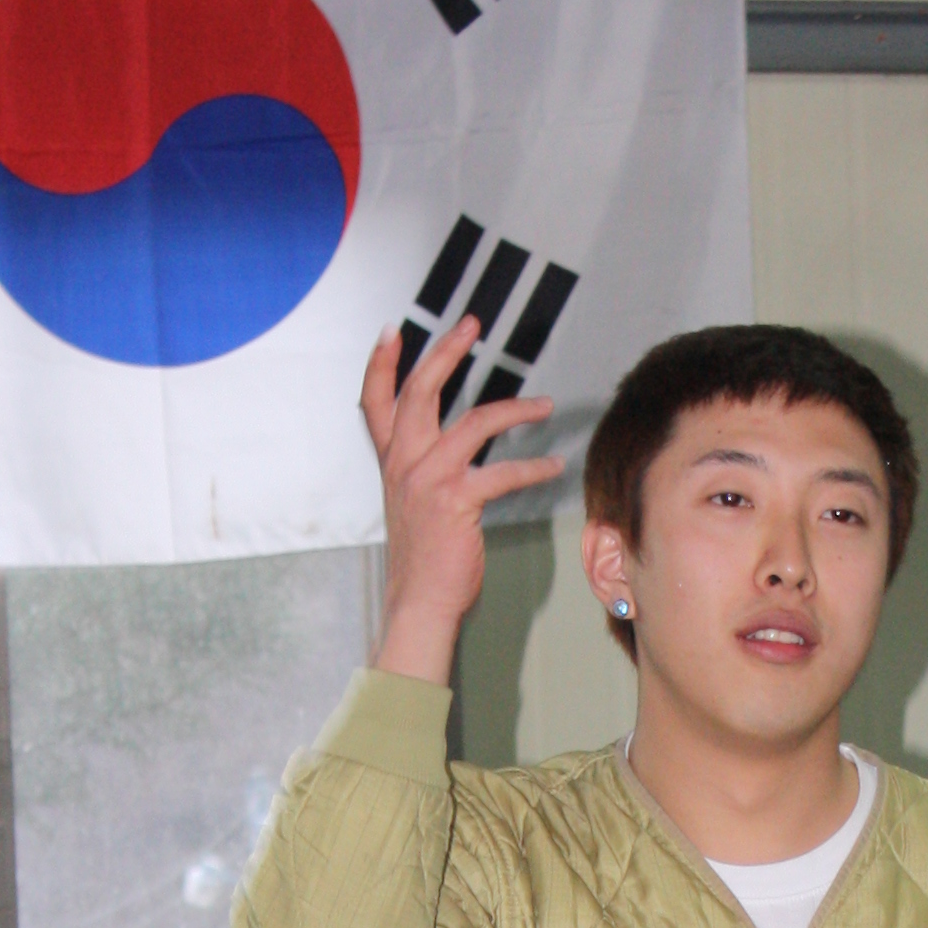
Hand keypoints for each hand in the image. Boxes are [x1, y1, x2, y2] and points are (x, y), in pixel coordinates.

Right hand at [360, 317, 563, 684]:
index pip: (375, 402)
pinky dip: (534, 467)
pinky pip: (503, 472)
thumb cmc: (423, 560)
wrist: (419, 602)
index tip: (391, 330)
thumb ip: (421, 470)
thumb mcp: (411, 505)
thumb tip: (448, 447)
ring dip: (517, 410)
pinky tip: (553, 465)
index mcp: (392, 462)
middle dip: (447, 351)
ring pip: (474, 422)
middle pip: (420, 391)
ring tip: (545, 406)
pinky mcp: (456, 500)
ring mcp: (428, 479)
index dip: (381, 364)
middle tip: (472, 324)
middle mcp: (404, 464)